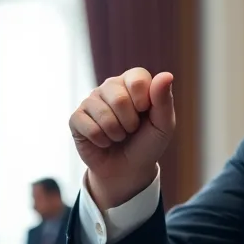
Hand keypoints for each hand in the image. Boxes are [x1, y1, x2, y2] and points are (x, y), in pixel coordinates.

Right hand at [69, 68, 174, 208]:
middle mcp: (110, 86)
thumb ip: (164, 100)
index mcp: (133, 82)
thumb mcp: (163, 125)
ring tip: (119, 136)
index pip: (137, 79)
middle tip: (132, 129)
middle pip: (119, 98)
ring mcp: (91, 101)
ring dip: (116, 133)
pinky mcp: (76, 118)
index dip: (144, 101)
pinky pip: (88, 127)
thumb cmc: (148, 143)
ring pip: (102, 114)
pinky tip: (104, 141)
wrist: (128, 169)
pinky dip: (102, 141)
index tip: (146, 112)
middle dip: (130, 122)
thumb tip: (166, 75)